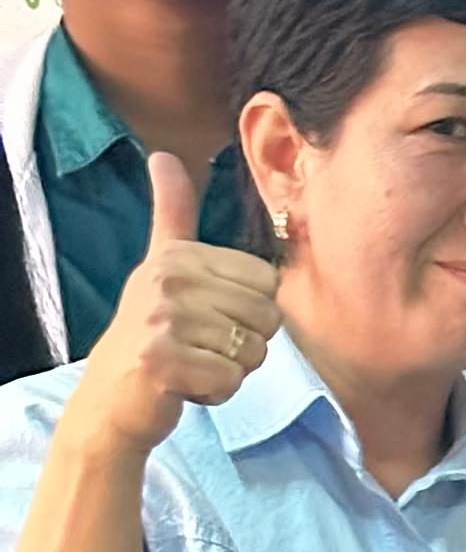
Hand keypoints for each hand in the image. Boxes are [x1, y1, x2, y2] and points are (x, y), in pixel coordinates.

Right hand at [68, 154, 277, 456]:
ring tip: (192, 364)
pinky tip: (185, 386)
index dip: (251, 311)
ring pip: (253, 351)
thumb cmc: (151, 332)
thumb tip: (163, 155)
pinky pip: (231, 379)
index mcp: (179, 256)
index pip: (268, 281)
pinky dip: (216, 392)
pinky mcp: (162, 360)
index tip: (208, 317)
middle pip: (267, 317)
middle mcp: (168, 279)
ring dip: (231, 369)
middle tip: (199, 347)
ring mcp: (162, 319)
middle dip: (244, 344)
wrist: (112, 397)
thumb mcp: (161, 265)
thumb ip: (172, 213)